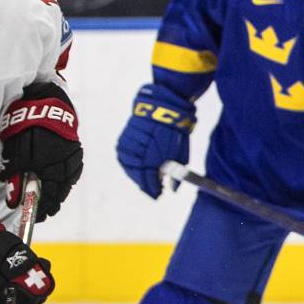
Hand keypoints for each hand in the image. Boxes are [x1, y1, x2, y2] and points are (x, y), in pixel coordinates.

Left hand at [0, 81, 81, 220]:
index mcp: (46, 166)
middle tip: (43, 214)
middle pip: (57, 193)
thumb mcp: (16, 149)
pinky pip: (72, 173)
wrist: (47, 102)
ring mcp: (72, 159)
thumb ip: (15, 172)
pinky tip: (61, 185)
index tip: (34, 217)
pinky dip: (66, 182)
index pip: (44, 196)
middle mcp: (62, 165)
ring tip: (52, 205)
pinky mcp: (76, 152)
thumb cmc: (27, 124)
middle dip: (49, 205)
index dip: (39, 208)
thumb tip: (12, 195)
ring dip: (58, 196)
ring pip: (66, 185)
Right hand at [116, 84, 193, 198]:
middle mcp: (138, 154)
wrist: (162, 108)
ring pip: (130, 168)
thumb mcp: (180, 154)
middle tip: (153, 190)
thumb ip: (175, 173)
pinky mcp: (123, 140)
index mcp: (153, 159)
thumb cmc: (174, 132)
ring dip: (137, 175)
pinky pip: (124, 158)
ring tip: (145, 178)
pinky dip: (130, 164)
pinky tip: (137, 167)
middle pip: (139, 176)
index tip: (158, 195)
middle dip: (146, 184)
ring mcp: (129, 147)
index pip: (150, 181)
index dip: (153, 190)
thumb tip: (172, 189)